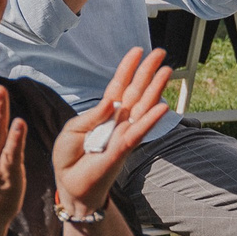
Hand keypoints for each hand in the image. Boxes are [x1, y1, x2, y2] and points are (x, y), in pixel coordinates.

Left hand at [54, 48, 174, 212]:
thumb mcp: (73, 130)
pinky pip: (139, 132)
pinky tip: (163, 106)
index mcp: (103, 113)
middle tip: (161, 53)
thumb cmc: (69, 158)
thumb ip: (93, 115)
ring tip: (167, 70)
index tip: (137, 50)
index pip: (118, 86)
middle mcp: (117, 121)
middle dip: (148, 72)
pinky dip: (150, 120)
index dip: (127, 68)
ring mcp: (122, 134)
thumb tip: (110, 101)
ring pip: (142, 108)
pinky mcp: (122, 150)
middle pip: (135, 92)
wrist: (69, 185)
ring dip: (156, 89)